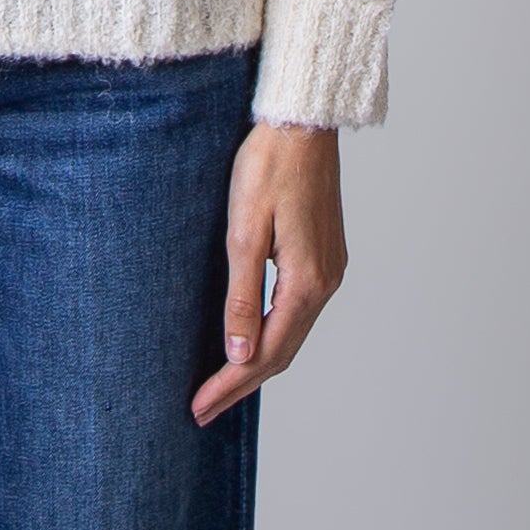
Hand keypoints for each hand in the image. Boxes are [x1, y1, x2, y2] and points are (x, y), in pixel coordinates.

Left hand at [191, 118, 346, 425]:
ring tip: (222, 381)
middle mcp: (326, 282)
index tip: (199, 407)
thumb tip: (240, 356)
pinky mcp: (324, 253)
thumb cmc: (268, 165)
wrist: (301, 121)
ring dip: (259, 360)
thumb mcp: (245, 230)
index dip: (231, 385)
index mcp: (307, 282)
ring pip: (292, 332)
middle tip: (202, 407)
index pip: (267, 354)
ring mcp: (329, 268)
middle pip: (283, 351)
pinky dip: (274, 332)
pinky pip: (298, 309)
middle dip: (242, 382)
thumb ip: (242, 295)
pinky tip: (252, 336)